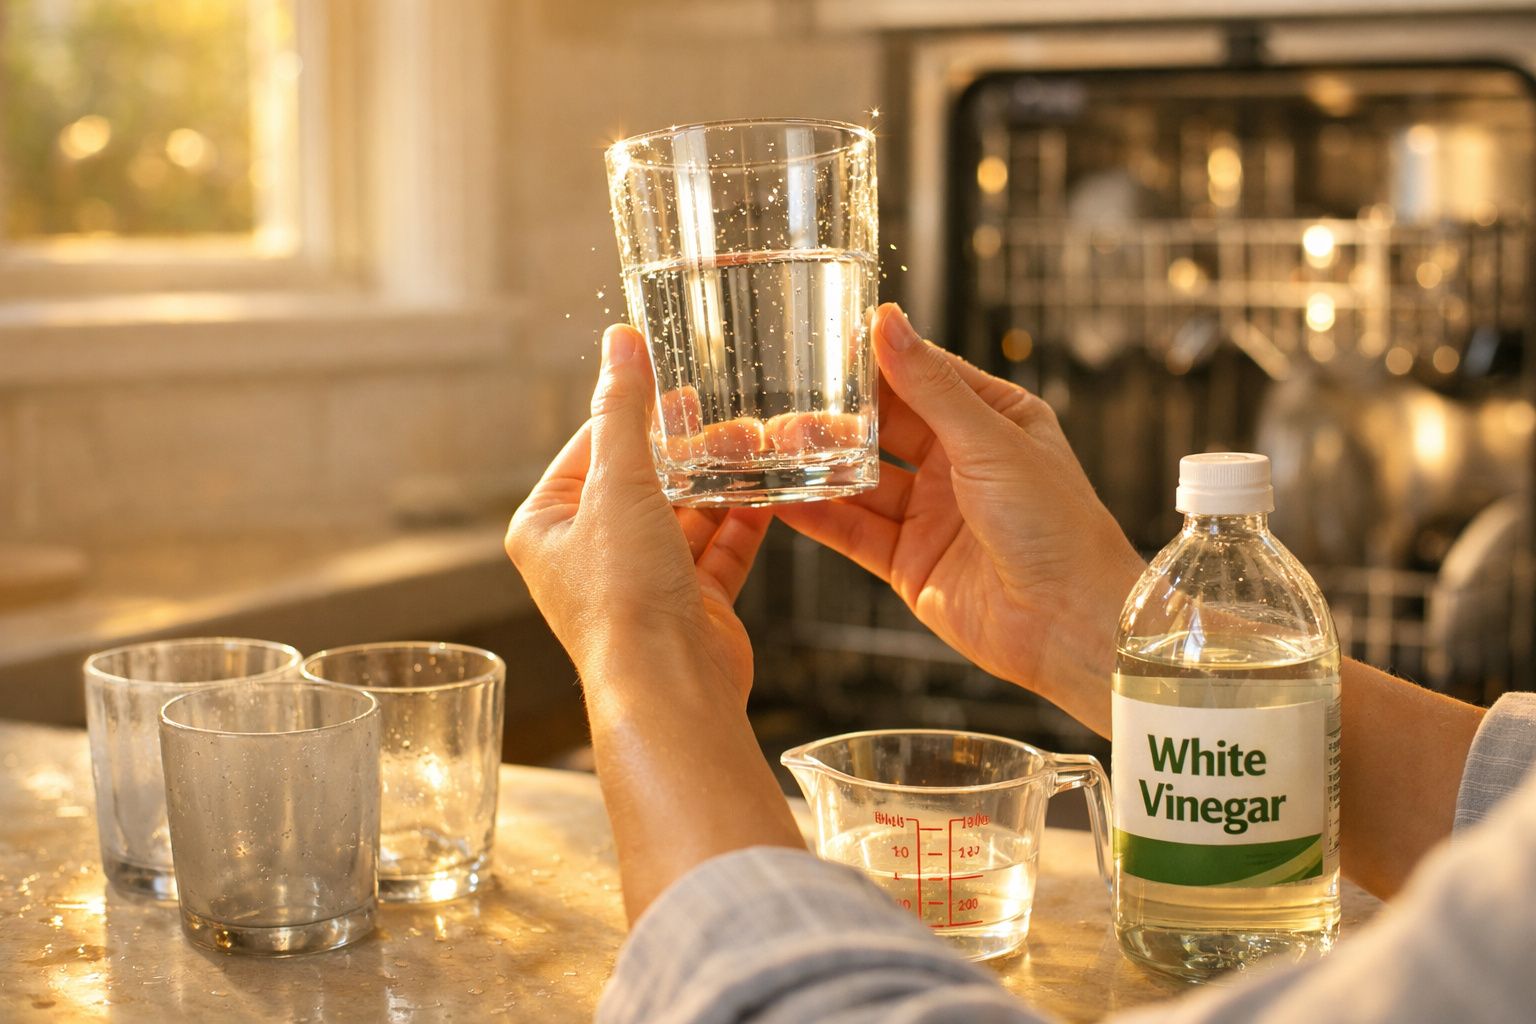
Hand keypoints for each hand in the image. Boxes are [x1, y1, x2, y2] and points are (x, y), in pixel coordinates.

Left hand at [505, 325, 800, 919]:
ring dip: (721, 482)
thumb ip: (624, 410)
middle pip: (643, 480)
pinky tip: (771, 491)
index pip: (591, 445)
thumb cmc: (623, 598)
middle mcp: (589, 554)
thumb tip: (619, 343)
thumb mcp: (619, 484)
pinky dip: (744, 522)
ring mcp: (641, 582)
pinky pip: (720, 550)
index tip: (675, 378)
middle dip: (688, 448)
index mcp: (547, 525)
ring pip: (686, 514)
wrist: (669, 688)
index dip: (635, 410)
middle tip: (728, 412)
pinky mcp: (690, 605)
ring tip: (758, 444)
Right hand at [777, 304, 1143, 733]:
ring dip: (821, 463)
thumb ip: (930, 386)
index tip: (825, 340)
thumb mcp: (990, 441)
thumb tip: (889, 322)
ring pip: (863, 479)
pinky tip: (783, 498)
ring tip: (774, 444)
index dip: (876, 359)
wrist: (1068, 624)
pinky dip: (819, 515)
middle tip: (787, 398)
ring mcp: (932, 513)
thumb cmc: (1057, 526)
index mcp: (994, 420)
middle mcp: (961, 463)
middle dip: (838, 415)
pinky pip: (854, 531)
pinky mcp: (909, 561)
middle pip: (885, 427)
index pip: (923, 375)